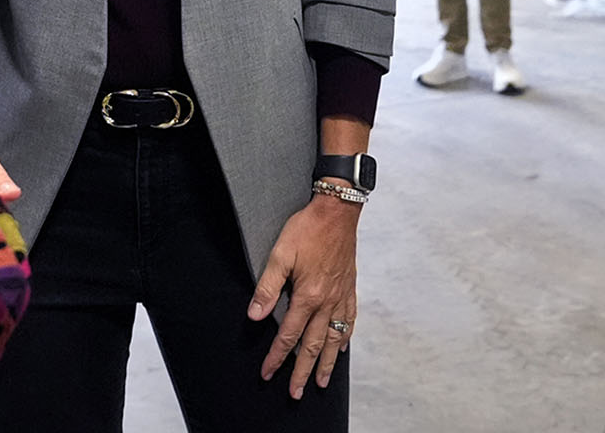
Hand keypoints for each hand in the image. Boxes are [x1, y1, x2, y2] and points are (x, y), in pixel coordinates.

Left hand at [248, 194, 360, 398]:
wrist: (337, 212)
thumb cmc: (308, 229)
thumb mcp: (280, 254)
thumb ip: (268, 287)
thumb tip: (255, 315)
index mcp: (308, 295)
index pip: (289, 335)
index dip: (277, 356)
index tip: (268, 372)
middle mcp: (327, 302)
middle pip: (313, 345)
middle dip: (303, 371)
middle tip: (296, 392)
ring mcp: (341, 297)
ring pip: (333, 339)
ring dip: (326, 363)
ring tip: (321, 382)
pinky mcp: (349, 289)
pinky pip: (349, 321)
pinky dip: (345, 338)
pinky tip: (341, 348)